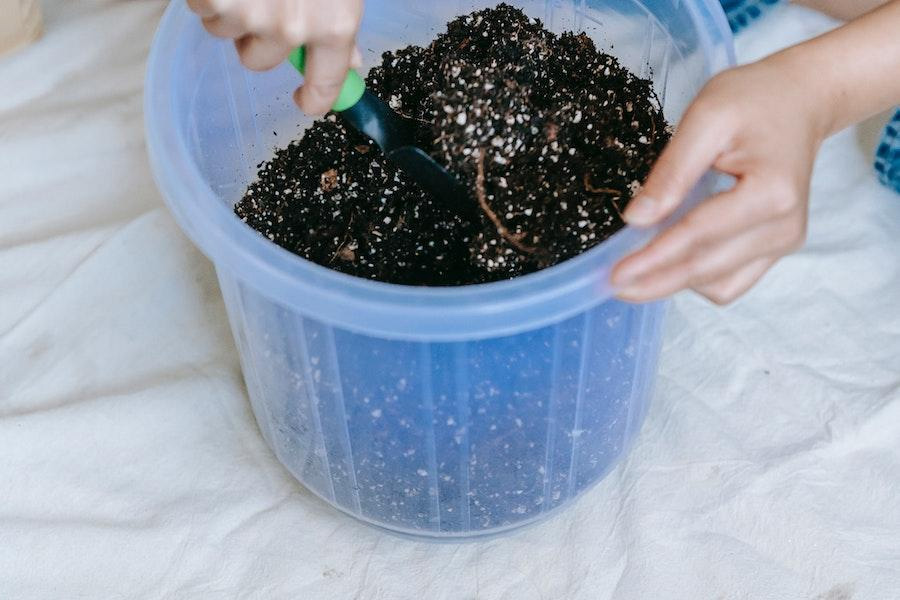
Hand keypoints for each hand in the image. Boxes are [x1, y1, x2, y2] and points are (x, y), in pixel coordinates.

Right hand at [187, 0, 363, 114]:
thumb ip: (338, 21)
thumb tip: (351, 61)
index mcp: (333, 23)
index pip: (325, 85)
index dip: (314, 99)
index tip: (305, 101)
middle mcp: (293, 28)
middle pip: (258, 61)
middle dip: (252, 34)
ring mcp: (251, 15)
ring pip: (224, 31)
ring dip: (227, 6)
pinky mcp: (215, 0)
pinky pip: (201, 8)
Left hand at [611, 54, 828, 304]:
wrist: (800, 101)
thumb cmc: (754, 100)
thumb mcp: (706, 118)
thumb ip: (672, 171)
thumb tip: (636, 219)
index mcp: (771, 193)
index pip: (698, 235)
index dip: (653, 259)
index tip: (615, 277)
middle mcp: (783, 227)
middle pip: (706, 268)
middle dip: (655, 280)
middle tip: (612, 285)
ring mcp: (783, 242)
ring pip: (718, 285)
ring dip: (674, 282)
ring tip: (636, 267)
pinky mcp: (776, 249)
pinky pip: (730, 282)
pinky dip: (697, 278)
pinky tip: (670, 261)